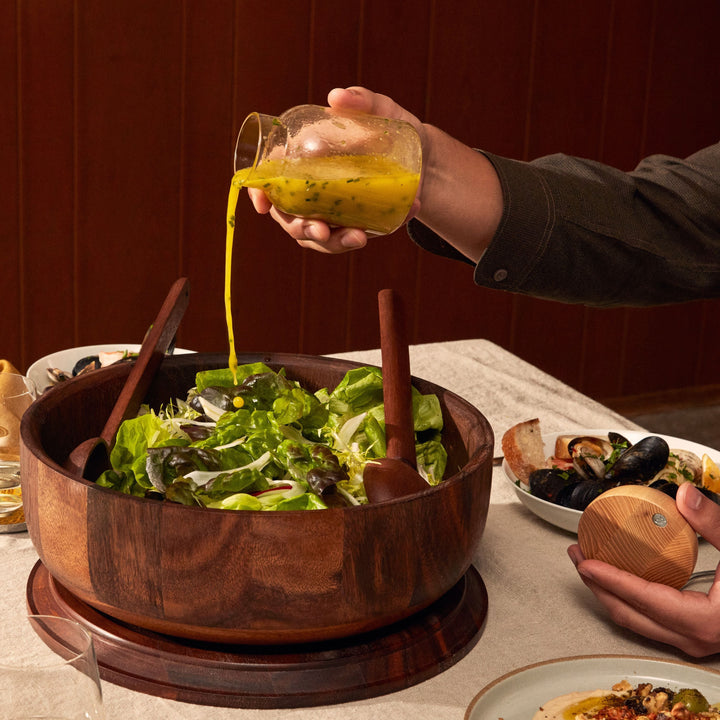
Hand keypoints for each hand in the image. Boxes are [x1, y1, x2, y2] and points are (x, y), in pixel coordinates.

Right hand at [247, 87, 423, 253]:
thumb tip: (336, 97)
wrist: (424, 158)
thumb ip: (361, 100)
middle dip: (303, 229)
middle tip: (324, 232)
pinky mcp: (350, 226)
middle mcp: (310, 190)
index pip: (268, 178)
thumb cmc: (392, 128)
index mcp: (303, 159)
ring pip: (317, 238)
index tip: (264, 207)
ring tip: (359, 237)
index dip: (259, 193)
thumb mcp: (382, 110)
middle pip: (289, 218)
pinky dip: (363, 238)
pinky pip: (347, 239)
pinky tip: (379, 231)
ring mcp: (329, 212)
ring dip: (333, 243)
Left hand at [568, 481, 719, 656]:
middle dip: (596, 585)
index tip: (584, 560)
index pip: (642, 599)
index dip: (609, 579)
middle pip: (628, 615)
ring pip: (635, 623)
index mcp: (704, 623)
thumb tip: (684, 493)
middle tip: (576, 554)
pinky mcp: (692, 637)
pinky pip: (647, 621)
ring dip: (607, 593)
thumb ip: (714, 523)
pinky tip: (617, 576)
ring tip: (587, 563)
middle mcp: (694, 640)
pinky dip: (626, 599)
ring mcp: (692, 643)